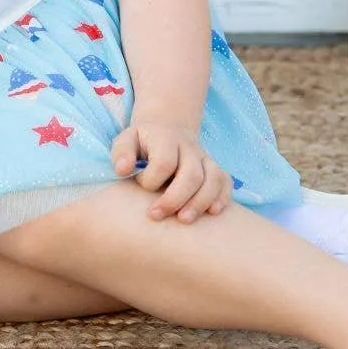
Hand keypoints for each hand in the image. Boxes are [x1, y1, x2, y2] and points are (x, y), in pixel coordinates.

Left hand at [111, 121, 231, 222]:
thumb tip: (122, 170)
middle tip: (155, 215)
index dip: (150, 179)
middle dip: (175, 199)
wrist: (166, 129)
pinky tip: (211, 213)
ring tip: (183, 220)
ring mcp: (205, 158)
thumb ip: (122, 153)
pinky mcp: (215, 168)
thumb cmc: (142, 142)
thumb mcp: (126, 140)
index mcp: (165, 138)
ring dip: (200, 203)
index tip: (137, 184)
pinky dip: (222, 198)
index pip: (164, 162)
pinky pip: (225, 182)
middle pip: (192, 174)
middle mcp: (189, 148)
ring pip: (213, 180)